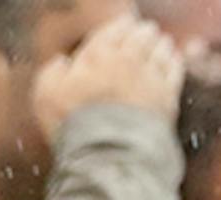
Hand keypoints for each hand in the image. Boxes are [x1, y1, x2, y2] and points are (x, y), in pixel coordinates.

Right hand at [32, 16, 183, 140]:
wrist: (110, 153)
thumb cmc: (74, 126)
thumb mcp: (46, 97)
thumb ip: (51, 73)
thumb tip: (62, 61)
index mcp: (97, 55)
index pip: (113, 31)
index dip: (120, 27)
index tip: (125, 25)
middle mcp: (126, 60)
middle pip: (140, 36)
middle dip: (144, 32)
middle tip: (148, 30)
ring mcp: (149, 78)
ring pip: (160, 50)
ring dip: (162, 43)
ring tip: (164, 41)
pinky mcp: (167, 97)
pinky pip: (174, 70)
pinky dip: (175, 61)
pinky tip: (174, 59)